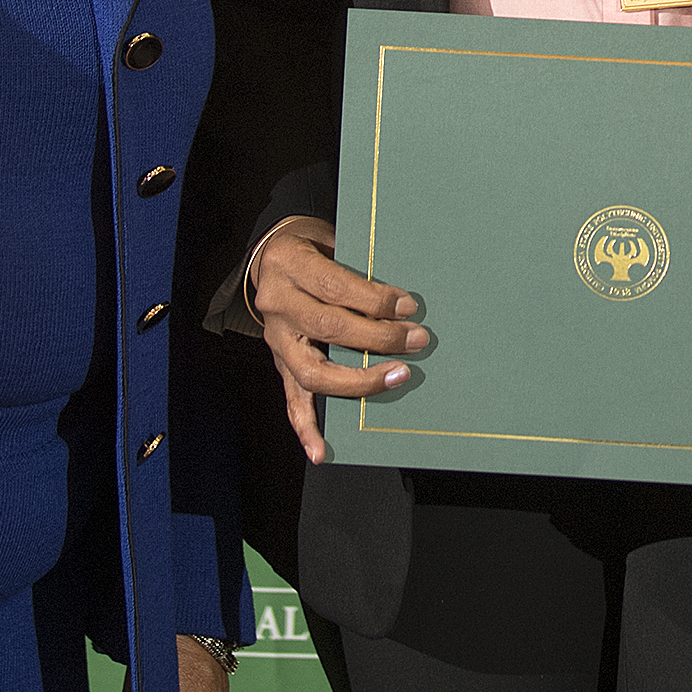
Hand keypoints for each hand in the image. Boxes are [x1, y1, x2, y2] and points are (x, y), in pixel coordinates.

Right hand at [249, 217, 427, 463]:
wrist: (273, 254)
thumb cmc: (316, 248)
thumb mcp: (334, 240)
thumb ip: (360, 267)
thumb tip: (406, 299)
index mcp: (290, 264)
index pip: (335, 285)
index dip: (374, 299)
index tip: (409, 306)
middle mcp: (276, 303)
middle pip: (328, 327)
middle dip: (378, 337)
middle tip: (418, 340)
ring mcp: (275, 339)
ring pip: (312, 370)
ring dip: (358, 380)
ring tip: (397, 376)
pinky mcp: (279, 363)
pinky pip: (291, 399)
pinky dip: (306, 428)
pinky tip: (321, 451)